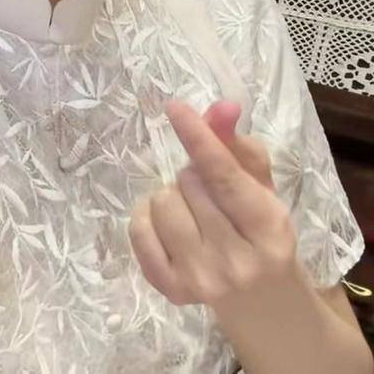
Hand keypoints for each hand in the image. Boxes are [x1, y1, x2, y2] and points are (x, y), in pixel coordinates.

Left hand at [128, 100, 297, 309]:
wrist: (262, 303)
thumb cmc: (260, 232)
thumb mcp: (260, 186)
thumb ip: (238, 144)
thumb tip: (221, 106)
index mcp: (270, 228)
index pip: (225, 175)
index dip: (198, 139)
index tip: (175, 108)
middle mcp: (238, 260)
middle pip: (188, 182)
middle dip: (194, 177)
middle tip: (211, 196)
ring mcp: (202, 279)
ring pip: (162, 201)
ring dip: (173, 197)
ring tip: (193, 213)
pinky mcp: (173, 291)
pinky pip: (139, 230)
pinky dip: (148, 218)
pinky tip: (169, 227)